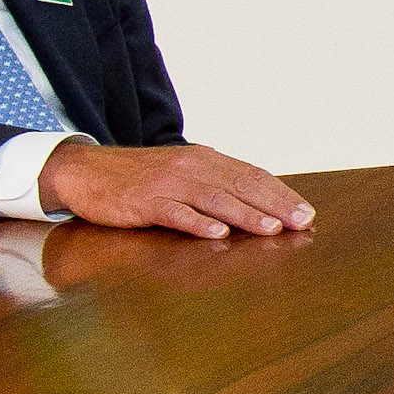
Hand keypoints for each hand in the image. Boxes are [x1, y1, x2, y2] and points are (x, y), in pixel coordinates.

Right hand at [40, 142, 312, 239]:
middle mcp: (193, 168)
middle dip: (275, 205)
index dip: (281, 194)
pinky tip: (218, 233)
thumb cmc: (140, 178)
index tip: (307, 213)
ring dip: (246, 215)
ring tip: (271, 229)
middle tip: (302, 223)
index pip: (252, 176)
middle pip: (241, 186)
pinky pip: (176, 212)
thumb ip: (216, 184)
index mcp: (206, 160)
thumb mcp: (183, 173)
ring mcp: (169, 184)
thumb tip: (257, 203)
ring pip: (215, 199)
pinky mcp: (145, 202)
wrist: (86, 170)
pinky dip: (198, 223)